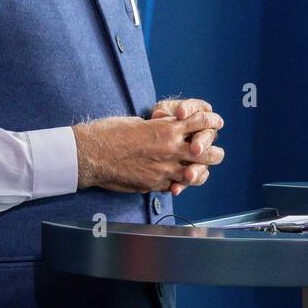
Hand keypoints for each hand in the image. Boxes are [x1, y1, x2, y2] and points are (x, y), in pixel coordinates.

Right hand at [73, 102, 223, 194]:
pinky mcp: (154, 184)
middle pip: (208, 153)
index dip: (212, 122)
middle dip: (214, 153)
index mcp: (168, 128)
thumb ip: (160, 129)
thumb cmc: (111, 133)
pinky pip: (174, 185)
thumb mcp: (140, 123)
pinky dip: (177, 183)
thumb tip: (169, 131)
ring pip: (197, 174)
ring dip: (200, 172)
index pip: (202, 122)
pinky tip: (176, 182)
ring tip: (198, 170)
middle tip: (213, 153)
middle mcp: (171, 149)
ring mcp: (164, 170)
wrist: (91, 153)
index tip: (216, 123)